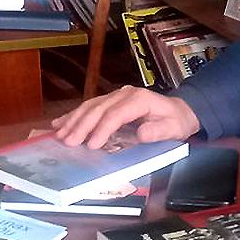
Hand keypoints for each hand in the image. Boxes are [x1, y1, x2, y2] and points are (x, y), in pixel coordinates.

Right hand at [52, 87, 200, 148]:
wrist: (180, 110)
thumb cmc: (175, 121)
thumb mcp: (174, 128)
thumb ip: (158, 131)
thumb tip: (142, 134)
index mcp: (139, 99)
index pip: (116, 114)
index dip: (102, 129)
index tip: (92, 145)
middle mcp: (124, 94)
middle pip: (98, 109)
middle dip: (81, 126)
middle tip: (68, 142)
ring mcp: (116, 96)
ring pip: (90, 106)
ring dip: (73, 121)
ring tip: (60, 135)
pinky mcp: (110, 101)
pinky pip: (89, 107)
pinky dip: (73, 115)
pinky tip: (59, 123)